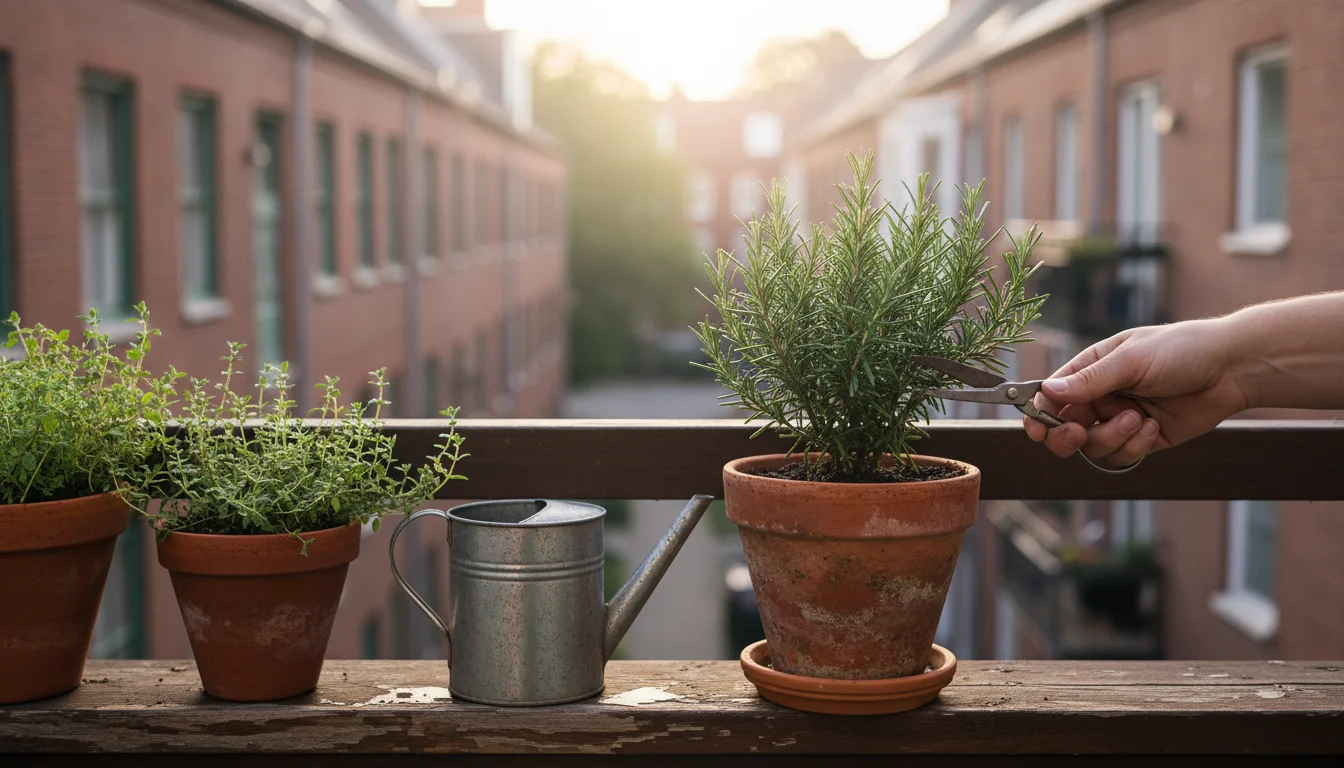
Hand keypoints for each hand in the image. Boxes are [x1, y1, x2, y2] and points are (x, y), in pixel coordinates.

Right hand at [1024, 318, 1252, 465]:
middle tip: (1078, 432)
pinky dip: (1135, 445)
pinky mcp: (1143, 440)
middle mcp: (1101, 397)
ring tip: (1138, 419)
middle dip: (1068, 435)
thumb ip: (1091, 380)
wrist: (1232, 369)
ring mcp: (1120, 420)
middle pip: (1064, 428)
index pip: (1051, 396)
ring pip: (1093, 447)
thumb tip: (1048, 392)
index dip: (1038, 413)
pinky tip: (1154, 426)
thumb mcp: (1132, 360)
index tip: (1036, 427)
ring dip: (1113, 437)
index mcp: (1091, 370)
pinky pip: (1123, 457)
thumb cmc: (1182, 350)